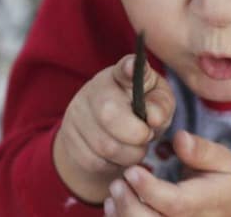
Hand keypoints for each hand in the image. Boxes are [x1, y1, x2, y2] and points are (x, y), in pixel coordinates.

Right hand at [53, 54, 175, 202]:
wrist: (107, 135)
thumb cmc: (140, 112)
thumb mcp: (157, 104)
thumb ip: (161, 105)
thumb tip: (154, 118)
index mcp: (119, 76)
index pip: (122, 69)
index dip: (128, 68)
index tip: (132, 67)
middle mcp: (93, 90)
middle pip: (109, 114)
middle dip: (136, 134)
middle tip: (146, 136)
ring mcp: (77, 114)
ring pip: (106, 145)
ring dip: (130, 154)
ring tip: (135, 147)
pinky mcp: (70, 139)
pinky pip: (95, 161)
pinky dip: (114, 164)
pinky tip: (118, 155)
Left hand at [104, 131, 230, 216]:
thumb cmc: (223, 181)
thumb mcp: (222, 160)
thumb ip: (201, 150)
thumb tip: (180, 137)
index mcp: (205, 203)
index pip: (175, 203)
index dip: (150, 189)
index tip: (132, 170)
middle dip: (130, 205)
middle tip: (118, 182)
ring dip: (123, 213)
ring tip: (116, 190)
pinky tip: (113, 204)